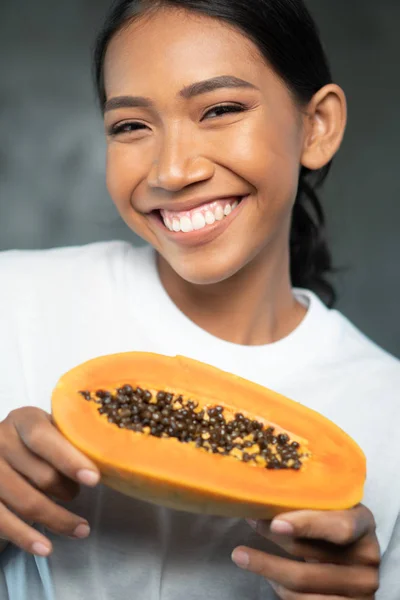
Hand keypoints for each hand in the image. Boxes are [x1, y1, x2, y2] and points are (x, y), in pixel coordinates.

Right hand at [0, 407, 99, 556]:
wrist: (2, 455)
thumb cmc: (39, 443)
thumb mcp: (53, 431)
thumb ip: (73, 439)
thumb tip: (109, 459)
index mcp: (22, 419)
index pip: (43, 437)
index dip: (69, 459)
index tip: (94, 479)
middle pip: (40, 474)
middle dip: (67, 491)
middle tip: (79, 494)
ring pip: (26, 502)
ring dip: (57, 519)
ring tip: (81, 528)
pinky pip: (3, 522)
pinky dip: (27, 538)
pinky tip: (46, 548)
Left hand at [231, 504, 379, 598]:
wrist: (353, 563)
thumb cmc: (332, 526)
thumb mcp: (330, 510)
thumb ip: (309, 502)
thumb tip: (261, 490)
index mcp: (363, 523)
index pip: (339, 526)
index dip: (308, 525)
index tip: (276, 523)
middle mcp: (367, 556)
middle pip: (312, 555)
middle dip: (274, 539)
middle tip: (249, 523)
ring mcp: (361, 588)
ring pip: (302, 583)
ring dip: (266, 567)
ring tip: (241, 554)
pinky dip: (280, 588)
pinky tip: (267, 575)